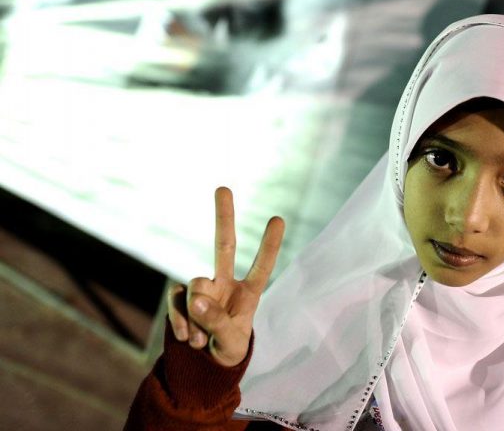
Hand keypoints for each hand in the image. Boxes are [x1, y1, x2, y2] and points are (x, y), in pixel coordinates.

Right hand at [168, 187, 284, 366]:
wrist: (202, 366)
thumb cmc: (228, 349)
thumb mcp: (231, 342)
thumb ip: (217, 320)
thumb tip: (194, 297)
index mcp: (249, 293)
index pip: (262, 267)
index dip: (268, 245)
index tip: (278, 219)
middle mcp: (226, 283)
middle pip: (224, 246)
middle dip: (223, 217)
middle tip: (223, 187)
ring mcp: (203, 289)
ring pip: (195, 287)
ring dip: (196, 315)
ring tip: (202, 339)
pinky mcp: (180, 297)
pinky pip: (176, 300)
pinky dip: (179, 320)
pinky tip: (187, 337)